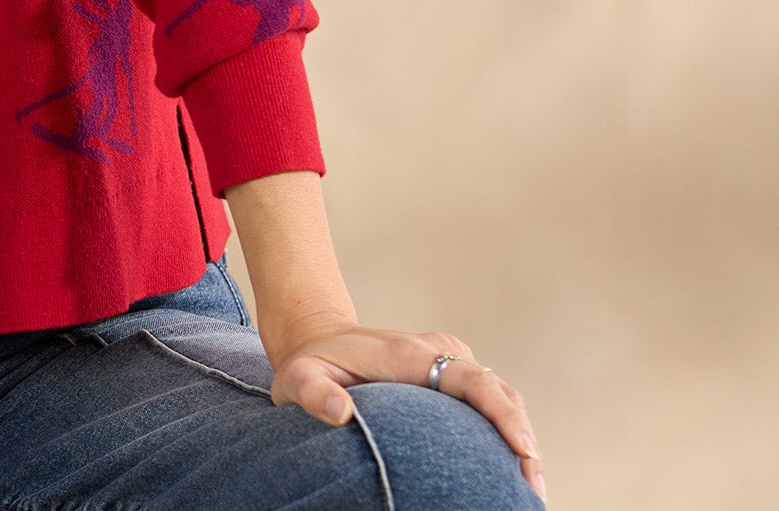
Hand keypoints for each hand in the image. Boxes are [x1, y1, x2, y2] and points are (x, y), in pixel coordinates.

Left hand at [264, 316, 544, 501]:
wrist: (316, 337)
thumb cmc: (309, 364)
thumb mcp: (298, 377)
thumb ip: (313, 393)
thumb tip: (339, 413)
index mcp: (410, 355)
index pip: (471, 379)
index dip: (503, 413)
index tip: (524, 450)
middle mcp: (436, 353)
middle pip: (498, 391)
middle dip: (523, 440)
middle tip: (533, 493)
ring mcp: (446, 362)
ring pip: (499, 396)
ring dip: (520, 439)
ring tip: (528, 491)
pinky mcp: (448, 375)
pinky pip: (487, 400)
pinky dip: (505, 431)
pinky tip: (508, 471)